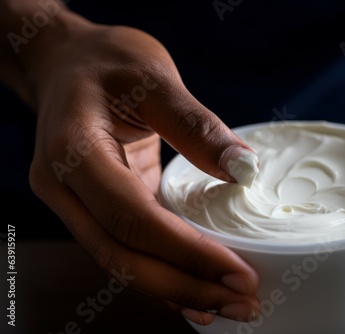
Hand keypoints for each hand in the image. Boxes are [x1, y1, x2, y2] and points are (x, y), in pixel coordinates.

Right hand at [25, 11, 259, 324]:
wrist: (68, 62)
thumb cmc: (107, 62)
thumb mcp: (154, 79)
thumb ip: (197, 125)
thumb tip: (245, 170)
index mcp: (74, 152)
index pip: (133, 218)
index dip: (187, 252)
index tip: (238, 272)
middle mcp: (66, 188)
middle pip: (122, 256)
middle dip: (185, 286)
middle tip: (244, 302)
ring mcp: (77, 202)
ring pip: (122, 263)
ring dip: (177, 289)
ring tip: (229, 306)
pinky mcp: (97, 206)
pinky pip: (128, 248)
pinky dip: (163, 273)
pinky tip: (196, 292)